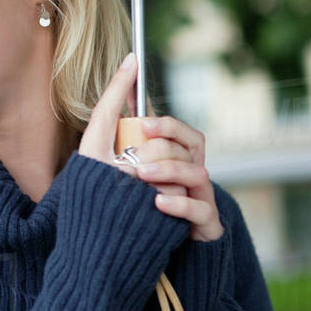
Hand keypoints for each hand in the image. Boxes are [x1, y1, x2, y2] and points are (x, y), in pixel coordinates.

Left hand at [79, 53, 222, 241]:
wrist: (117, 250)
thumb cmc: (117, 194)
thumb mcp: (107, 149)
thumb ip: (114, 107)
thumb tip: (128, 61)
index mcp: (173, 155)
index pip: (183, 131)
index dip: (167, 125)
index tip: (143, 124)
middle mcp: (190, 172)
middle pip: (193, 148)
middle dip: (163, 149)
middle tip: (135, 160)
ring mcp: (199, 198)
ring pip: (198, 174)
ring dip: (168, 171)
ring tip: (141, 178)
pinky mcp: (202, 225)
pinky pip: (200, 210)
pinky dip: (179, 203)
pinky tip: (156, 202)